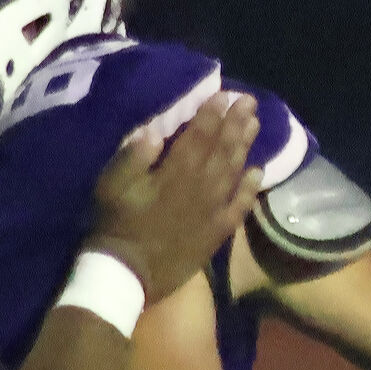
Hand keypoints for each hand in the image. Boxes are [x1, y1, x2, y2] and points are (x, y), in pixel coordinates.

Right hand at [90, 92, 262, 302]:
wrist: (126, 274)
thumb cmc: (116, 225)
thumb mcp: (112, 186)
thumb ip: (133, 157)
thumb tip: (154, 130)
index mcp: (175, 173)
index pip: (198, 136)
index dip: (211, 114)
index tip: (223, 95)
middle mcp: (200, 187)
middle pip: (222, 148)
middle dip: (236, 122)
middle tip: (248, 101)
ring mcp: (212, 210)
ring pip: (234, 171)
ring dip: (245, 146)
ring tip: (255, 123)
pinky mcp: (217, 232)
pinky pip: (239, 206)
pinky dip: (250, 188)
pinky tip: (258, 171)